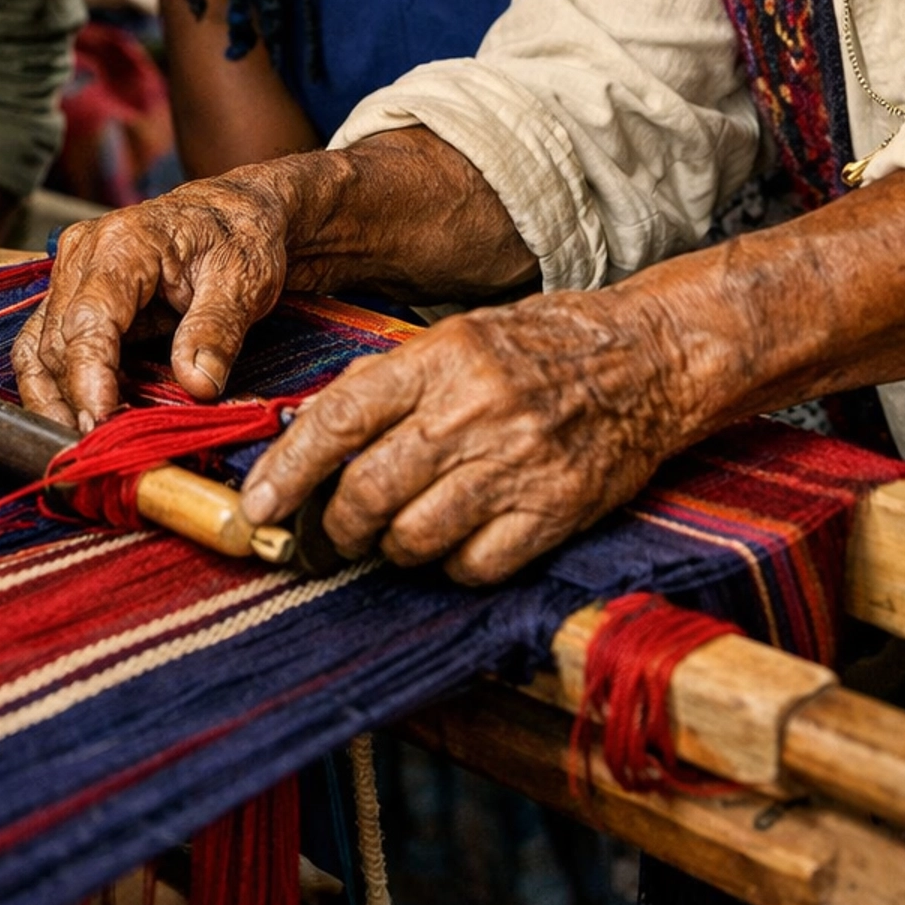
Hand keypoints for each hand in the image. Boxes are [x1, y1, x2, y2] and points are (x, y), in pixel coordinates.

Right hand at [12, 164, 312, 428]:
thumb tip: (197, 384)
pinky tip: (81, 421)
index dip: (89, 380)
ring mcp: (72, 275)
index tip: (99, 427)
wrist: (233, 214)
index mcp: (123, 244)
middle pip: (55, 342)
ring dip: (51, 403)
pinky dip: (57, 389)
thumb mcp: (243, 281)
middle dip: (69, 403)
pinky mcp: (73, 296)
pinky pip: (47, 348)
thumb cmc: (239, 238)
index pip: (88, 321)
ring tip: (79, 451)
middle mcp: (82, 255)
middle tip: (96, 456)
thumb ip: (216, 330)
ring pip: (37, 350)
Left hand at [241, 289, 689, 584]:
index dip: (287, 472)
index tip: (257, 508)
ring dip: (392, 548)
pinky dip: (452, 567)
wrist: (646, 357)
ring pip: (414, 538)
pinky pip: (474, 566)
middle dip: (337, 525)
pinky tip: (457, 544)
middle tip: (335, 530)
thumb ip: (386, 383)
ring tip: (399, 534)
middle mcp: (472, 410)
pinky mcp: (555, 510)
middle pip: (368, 491)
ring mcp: (515, 464)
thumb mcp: (456, 337)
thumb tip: (308, 434)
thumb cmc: (540, 346)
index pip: (338, 420)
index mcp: (438, 358)